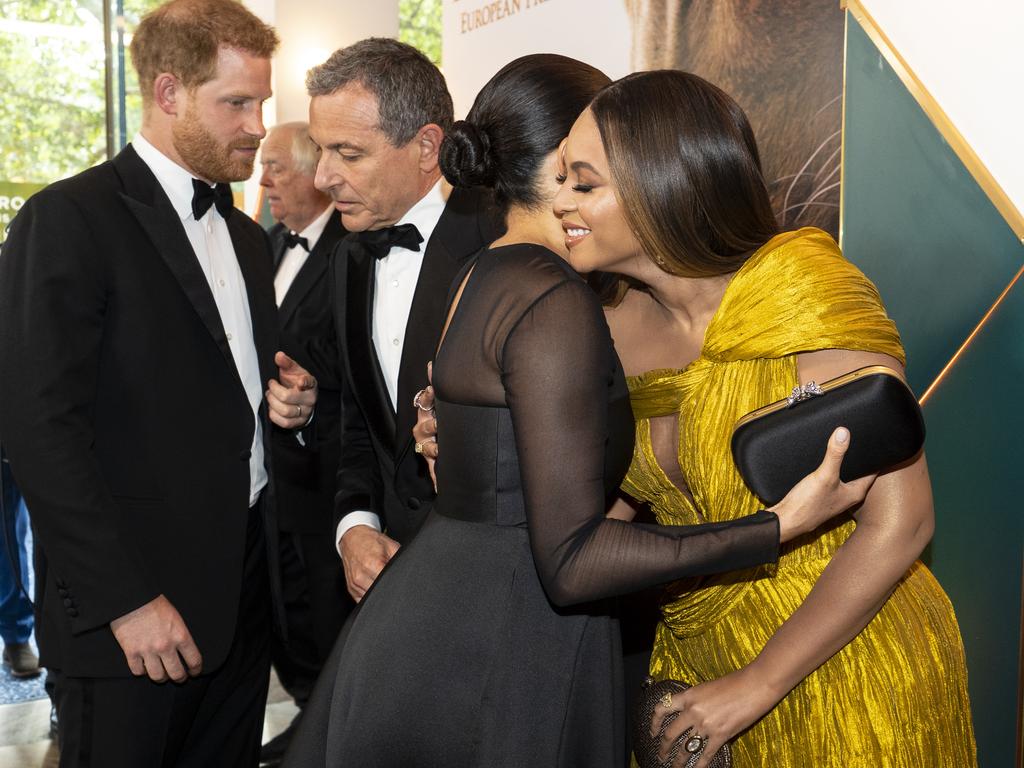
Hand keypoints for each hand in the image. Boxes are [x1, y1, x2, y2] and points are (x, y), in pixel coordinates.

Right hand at [109, 594, 201, 682]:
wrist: (132, 598)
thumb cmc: (155, 604)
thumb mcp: (176, 617)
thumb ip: (180, 635)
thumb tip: (183, 650)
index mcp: (180, 635)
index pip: (194, 660)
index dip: (196, 669)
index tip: (195, 672)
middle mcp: (165, 646)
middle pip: (176, 673)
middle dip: (180, 678)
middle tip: (180, 677)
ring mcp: (147, 651)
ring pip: (157, 676)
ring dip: (161, 677)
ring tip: (162, 675)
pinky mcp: (131, 653)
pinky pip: (138, 671)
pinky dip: (141, 671)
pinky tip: (144, 667)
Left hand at [267, 351, 317, 428]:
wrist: (302, 397)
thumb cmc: (296, 383)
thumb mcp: (293, 371)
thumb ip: (286, 363)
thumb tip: (279, 355)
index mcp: (310, 384)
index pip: (309, 382)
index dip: (305, 382)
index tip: (299, 381)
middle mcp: (310, 400)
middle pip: (288, 397)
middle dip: (274, 391)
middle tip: (271, 386)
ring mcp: (305, 412)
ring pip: (285, 411)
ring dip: (272, 403)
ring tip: (270, 396)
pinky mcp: (298, 423)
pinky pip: (284, 423)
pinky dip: (274, 415)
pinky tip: (272, 408)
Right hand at [338, 525, 399, 601]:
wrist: (353, 538)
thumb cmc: (372, 541)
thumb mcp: (391, 546)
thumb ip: (399, 560)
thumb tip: (408, 573)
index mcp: (373, 564)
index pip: (389, 583)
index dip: (396, 583)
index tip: (398, 580)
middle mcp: (362, 576)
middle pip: (381, 593)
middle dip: (388, 588)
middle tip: (391, 580)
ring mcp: (355, 584)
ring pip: (372, 598)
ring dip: (379, 593)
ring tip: (381, 580)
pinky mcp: (351, 589)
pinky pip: (363, 599)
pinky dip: (370, 595)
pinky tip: (373, 584)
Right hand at [412, 362, 437, 489]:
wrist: (438, 445)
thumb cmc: (439, 421)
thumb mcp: (437, 405)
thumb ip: (434, 384)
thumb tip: (432, 363)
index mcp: (426, 414)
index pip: (424, 402)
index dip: (428, 397)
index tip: (432, 390)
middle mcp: (423, 430)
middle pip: (424, 427)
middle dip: (432, 426)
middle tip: (438, 425)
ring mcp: (426, 447)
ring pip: (427, 448)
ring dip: (434, 450)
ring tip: (440, 450)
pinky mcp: (432, 462)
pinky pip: (434, 471)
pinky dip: (438, 479)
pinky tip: (441, 486)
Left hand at [651, 666, 777, 767]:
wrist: (754, 686)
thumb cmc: (733, 683)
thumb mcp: (706, 688)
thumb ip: (695, 702)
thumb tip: (689, 715)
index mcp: (688, 696)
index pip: (662, 709)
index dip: (654, 723)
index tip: (653, 732)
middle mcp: (693, 712)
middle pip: (670, 734)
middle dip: (663, 748)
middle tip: (661, 755)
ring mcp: (706, 725)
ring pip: (685, 749)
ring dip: (678, 761)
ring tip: (674, 767)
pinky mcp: (720, 736)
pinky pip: (705, 755)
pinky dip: (699, 765)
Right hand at [770, 427, 876, 542]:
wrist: (786, 521)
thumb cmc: (808, 505)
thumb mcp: (824, 476)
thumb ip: (835, 455)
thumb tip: (844, 432)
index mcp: (856, 493)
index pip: (873, 471)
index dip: (875, 456)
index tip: (876, 441)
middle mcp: (848, 495)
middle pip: (859, 472)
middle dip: (859, 458)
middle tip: (860, 439)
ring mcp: (835, 496)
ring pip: (845, 475)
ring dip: (844, 464)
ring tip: (843, 447)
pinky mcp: (822, 496)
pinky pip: (832, 478)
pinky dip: (831, 469)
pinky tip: (824, 462)